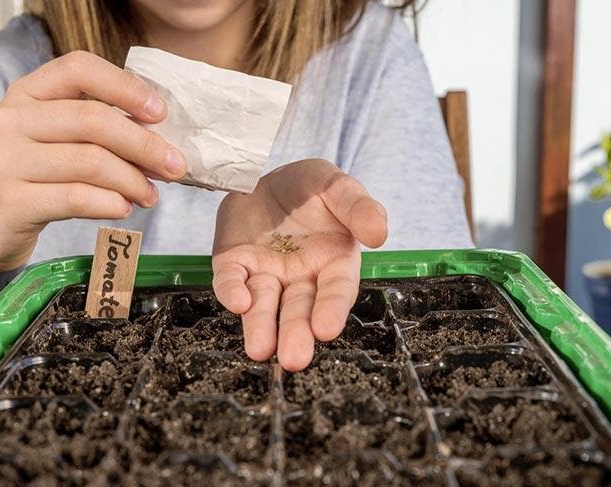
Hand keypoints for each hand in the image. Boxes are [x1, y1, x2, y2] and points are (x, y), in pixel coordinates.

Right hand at [0, 50, 186, 275]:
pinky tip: (124, 208)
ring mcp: (6, 160)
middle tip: (176, 167)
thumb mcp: (49, 142)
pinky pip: (76, 198)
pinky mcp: (11, 202)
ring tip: (151, 195)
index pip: (80, 68)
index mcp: (26, 94)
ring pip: (90, 162)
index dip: (126, 88)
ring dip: (133, 180)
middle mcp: (12, 120)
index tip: (160, 114)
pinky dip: (110, 203)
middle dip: (145, 145)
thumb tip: (161, 142)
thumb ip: (92, 132)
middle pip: (94, 121)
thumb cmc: (25, 182)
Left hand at [212, 159, 386, 370]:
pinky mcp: (233, 264)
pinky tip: (237, 301)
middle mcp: (300, 277)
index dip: (331, 309)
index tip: (327, 329)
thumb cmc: (311, 188)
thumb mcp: (338, 187)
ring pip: (264, 305)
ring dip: (261, 327)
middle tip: (294, 359)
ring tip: (260, 350)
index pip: (336, 290)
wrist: (267, 175)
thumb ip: (359, 207)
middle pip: (298, 309)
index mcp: (333, 262)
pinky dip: (232, 291)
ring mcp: (265, 274)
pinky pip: (231, 281)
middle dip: (296, 333)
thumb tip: (379, 234)